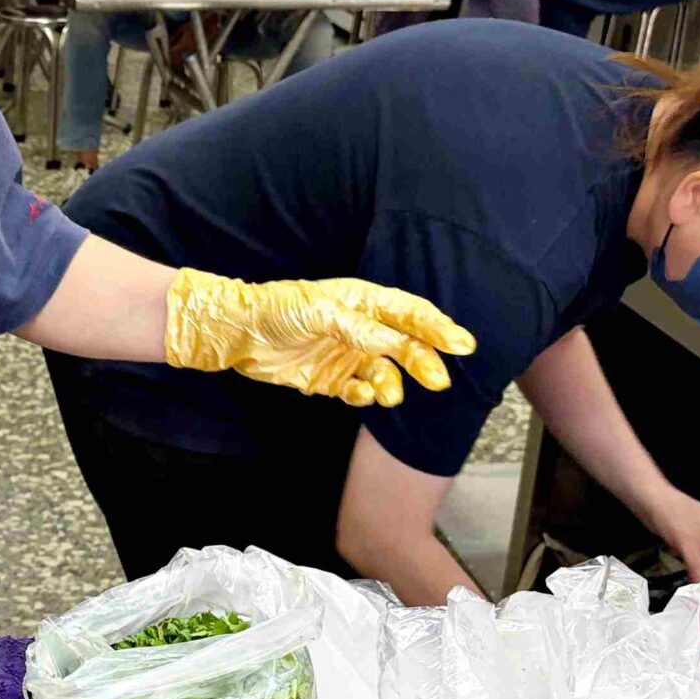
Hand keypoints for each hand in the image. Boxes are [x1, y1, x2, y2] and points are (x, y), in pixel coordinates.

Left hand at [164, 270, 478, 409]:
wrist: (237, 332)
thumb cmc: (278, 309)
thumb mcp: (321, 312)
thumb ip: (359, 329)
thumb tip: (395, 343)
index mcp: (363, 302)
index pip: (410, 314)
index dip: (438, 328)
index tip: (462, 345)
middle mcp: (361, 328)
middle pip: (405, 346)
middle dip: (423, 363)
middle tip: (439, 382)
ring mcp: (347, 355)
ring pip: (384, 373)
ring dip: (392, 385)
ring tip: (390, 396)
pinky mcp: (331, 379)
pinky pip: (358, 391)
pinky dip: (365, 396)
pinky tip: (362, 396)